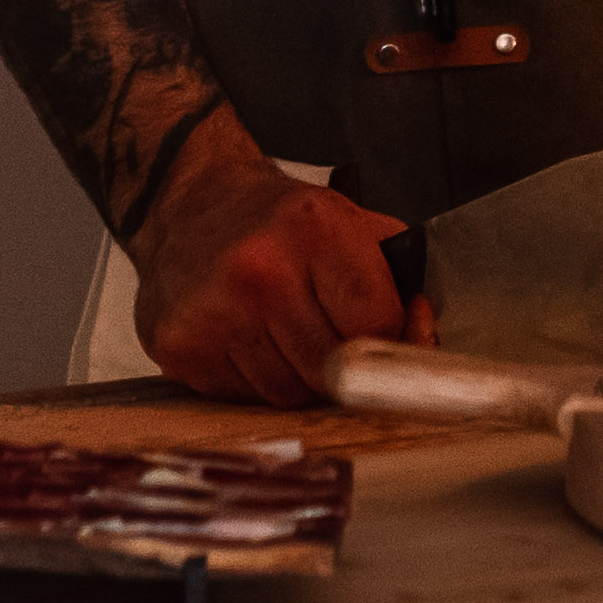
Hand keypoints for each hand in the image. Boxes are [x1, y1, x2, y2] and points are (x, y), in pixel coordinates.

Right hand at [132, 148, 419, 402]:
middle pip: (334, 372)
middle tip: (330, 335)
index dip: (390, 338)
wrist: (188, 203)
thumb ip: (397, 275)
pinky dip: (254, 381)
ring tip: (283, 332)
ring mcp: (214, 313)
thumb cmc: (276, 218)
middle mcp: (260, 271)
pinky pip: (243, 400)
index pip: (376, 326)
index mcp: (313, 229)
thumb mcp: (348, 219)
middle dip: (344, 365)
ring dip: (298, 377)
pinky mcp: (179, 348)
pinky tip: (245, 339)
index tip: (385, 332)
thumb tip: (423, 337)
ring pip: (289, 395)